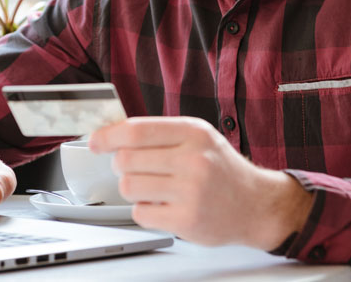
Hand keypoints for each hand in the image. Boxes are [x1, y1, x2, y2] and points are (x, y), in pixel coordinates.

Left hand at [89, 117, 312, 248]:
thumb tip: (112, 132)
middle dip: (122, 164)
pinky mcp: (187, 220)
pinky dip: (145, 210)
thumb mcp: (199, 137)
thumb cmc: (221, 168)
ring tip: (152, 187)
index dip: (109, 136)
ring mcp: (191, 192)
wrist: (255, 204)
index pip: (137, 130)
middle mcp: (194, 159)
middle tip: (134, 168)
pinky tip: (163, 205)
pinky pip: (141, 213)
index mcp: (194, 132)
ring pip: (129, 186)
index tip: (95, 141)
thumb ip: (161, 133)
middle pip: (127, 159)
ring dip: (132, 188)